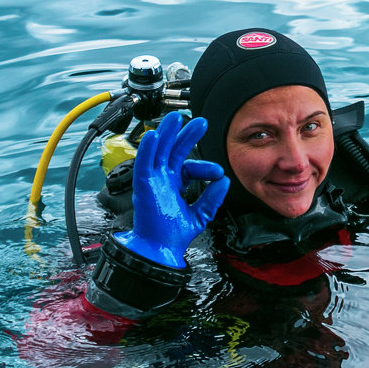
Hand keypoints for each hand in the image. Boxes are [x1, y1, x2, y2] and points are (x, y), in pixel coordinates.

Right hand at [113, 111, 228, 267]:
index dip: (204, 167)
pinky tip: (154, 135)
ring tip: (175, 117)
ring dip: (166, 133)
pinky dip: (148, 148)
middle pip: (173, 151)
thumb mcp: (201, 214)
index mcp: (174, 185)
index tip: (218, 172)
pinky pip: (144, 162)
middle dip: (185, 134)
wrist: (161, 250)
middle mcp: (162, 180)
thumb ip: (212, 198)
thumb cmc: (174, 235)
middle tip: (200, 122)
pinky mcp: (143, 184)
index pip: (189, 166)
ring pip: (158, 150)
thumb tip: (224, 181)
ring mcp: (152, 180)